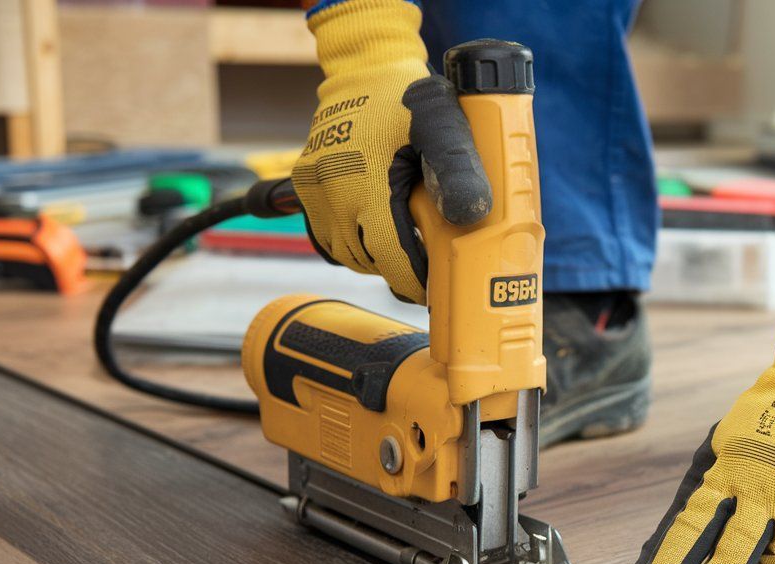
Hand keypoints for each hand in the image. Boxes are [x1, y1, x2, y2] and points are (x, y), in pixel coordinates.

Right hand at [295, 0, 490, 303]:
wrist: (366, 64)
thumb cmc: (410, 93)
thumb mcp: (445, 123)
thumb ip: (459, 168)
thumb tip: (471, 216)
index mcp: (366, 183)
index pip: (390, 259)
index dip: (415, 281)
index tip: (436, 288)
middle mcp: (331, 190)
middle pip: (368, 260)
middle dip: (398, 268)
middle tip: (428, 262)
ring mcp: (313, 188)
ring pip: (344, 252)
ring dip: (374, 256)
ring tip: (404, 242)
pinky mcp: (303, 183)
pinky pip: (325, 233)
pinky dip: (351, 239)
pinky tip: (376, 226)